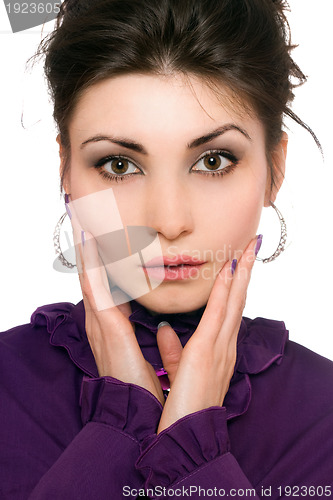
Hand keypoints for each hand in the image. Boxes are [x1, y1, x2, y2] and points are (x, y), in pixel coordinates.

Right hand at [70, 206, 163, 404]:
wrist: (136, 415)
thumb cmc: (144, 390)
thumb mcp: (156, 360)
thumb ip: (162, 342)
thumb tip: (164, 329)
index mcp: (115, 329)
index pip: (108, 288)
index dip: (103, 264)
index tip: (105, 242)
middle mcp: (102, 321)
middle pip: (93, 275)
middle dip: (88, 249)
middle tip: (85, 220)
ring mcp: (99, 322)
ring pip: (90, 274)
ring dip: (85, 247)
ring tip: (82, 219)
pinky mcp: (104, 324)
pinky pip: (94, 283)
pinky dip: (89, 259)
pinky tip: (87, 237)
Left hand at [156, 236, 259, 432]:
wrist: (186, 435)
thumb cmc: (184, 405)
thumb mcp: (179, 371)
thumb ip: (173, 349)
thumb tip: (164, 330)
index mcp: (218, 350)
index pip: (229, 310)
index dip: (235, 285)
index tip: (237, 262)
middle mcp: (225, 345)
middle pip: (238, 301)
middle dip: (245, 271)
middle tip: (252, 245)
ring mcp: (220, 348)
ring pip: (234, 302)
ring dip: (242, 273)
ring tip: (248, 248)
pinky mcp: (207, 352)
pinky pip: (219, 314)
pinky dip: (225, 290)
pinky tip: (229, 270)